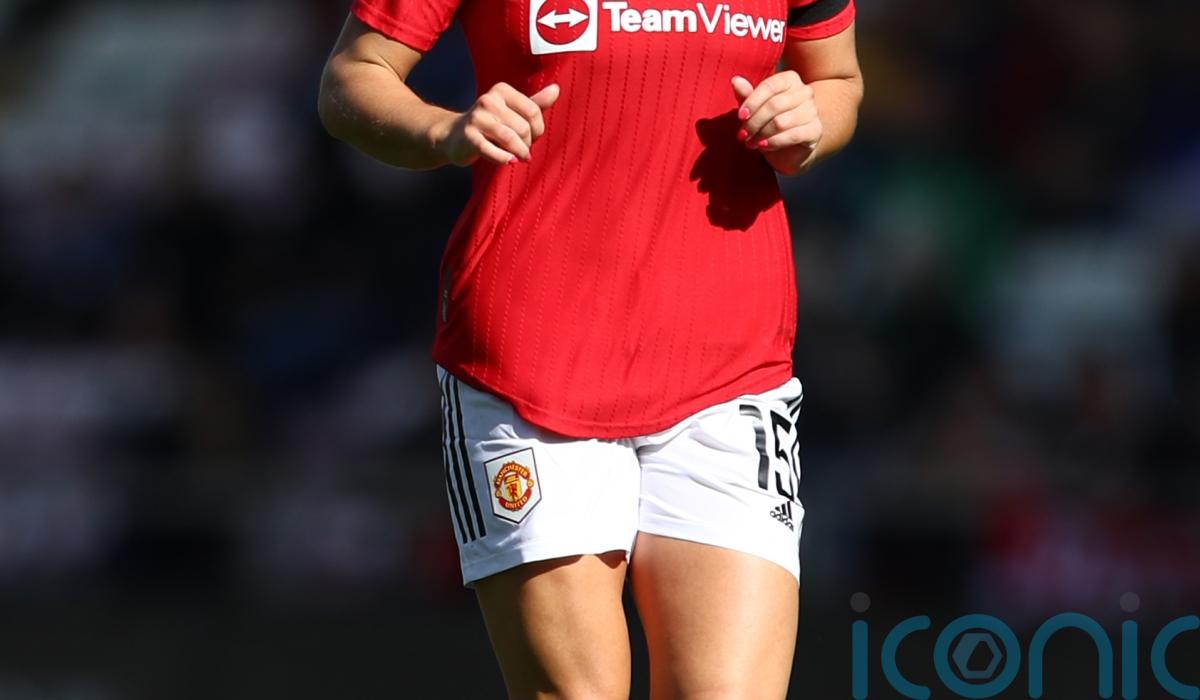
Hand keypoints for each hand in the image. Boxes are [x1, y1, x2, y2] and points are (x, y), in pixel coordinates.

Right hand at [434, 82, 559, 165]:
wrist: (453, 136)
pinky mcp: (469, 137)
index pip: (533, 111)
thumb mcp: (512, 111)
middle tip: (523, 149)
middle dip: (528, 143)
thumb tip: (556, 89)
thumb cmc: (489, 125)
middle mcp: (488, 100)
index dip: (538, 129)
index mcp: (501, 90)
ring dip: (519, 153)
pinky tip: (509, 162)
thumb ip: (535, 103)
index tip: (532, 137)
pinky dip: (504, 159)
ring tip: (519, 158)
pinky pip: (492, 151)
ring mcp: (477, 119)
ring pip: (510, 139)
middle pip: (523, 127)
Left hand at [731, 72, 821, 153]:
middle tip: (743, 134)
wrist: (788, 148)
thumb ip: (746, 95)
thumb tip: (735, 80)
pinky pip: (792, 135)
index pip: (770, 86)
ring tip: (751, 142)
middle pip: (774, 105)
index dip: (752, 101)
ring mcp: (812, 111)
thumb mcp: (754, 108)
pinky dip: (774, 142)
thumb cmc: (768, 123)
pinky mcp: (816, 130)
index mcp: (790, 79)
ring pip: (781, 122)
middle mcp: (805, 92)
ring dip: (761, 134)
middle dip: (754, 122)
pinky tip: (763, 146)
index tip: (740, 116)